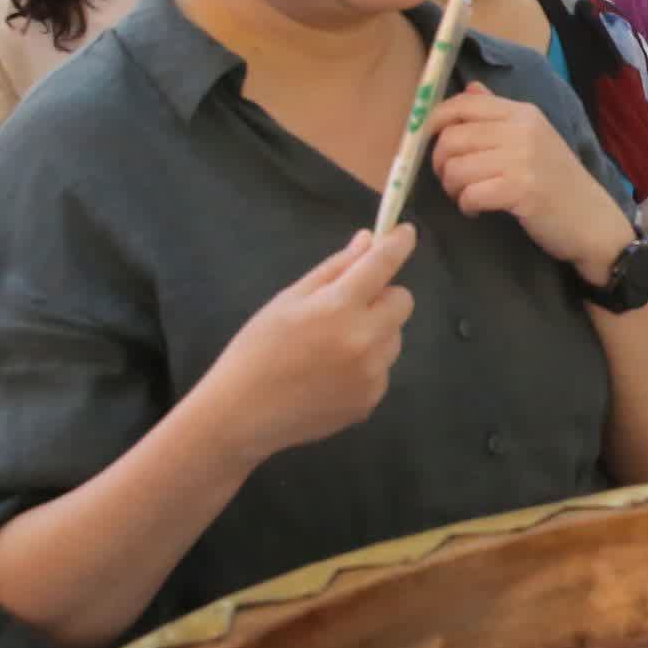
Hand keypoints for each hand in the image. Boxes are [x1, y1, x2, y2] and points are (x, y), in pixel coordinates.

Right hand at [200, 228, 417, 457]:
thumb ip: (334, 269)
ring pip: (394, 337)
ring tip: (331, 346)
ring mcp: (372, 373)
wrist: (241, 414)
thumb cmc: (257, 350)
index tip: (405, 233)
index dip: (398, 244)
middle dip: (383, 296)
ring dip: (376, 332)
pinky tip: (331, 374)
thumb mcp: (288, 300)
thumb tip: (368, 241)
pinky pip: (383, 368)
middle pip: (403, 302)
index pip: (383, 265)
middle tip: (350, 305)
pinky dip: (367, 364)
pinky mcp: (372, 400)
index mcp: (338, 307)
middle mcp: (364, 339)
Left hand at [427, 87, 628, 281]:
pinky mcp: (522, 190)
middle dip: (440, 163)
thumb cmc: (559, 182)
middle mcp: (522, 129)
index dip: (433, 122)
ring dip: (452, 188)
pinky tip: (476, 210)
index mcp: (522, 113)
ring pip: (456, 167)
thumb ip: (497, 114)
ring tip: (466, 196)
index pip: (462, 105)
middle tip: (452, 180)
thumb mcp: (532, 139)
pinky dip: (466, 205)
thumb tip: (468, 88)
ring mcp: (523, 159)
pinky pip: (470, 193)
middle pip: (452, 138)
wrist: (594, 221)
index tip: (427, 142)